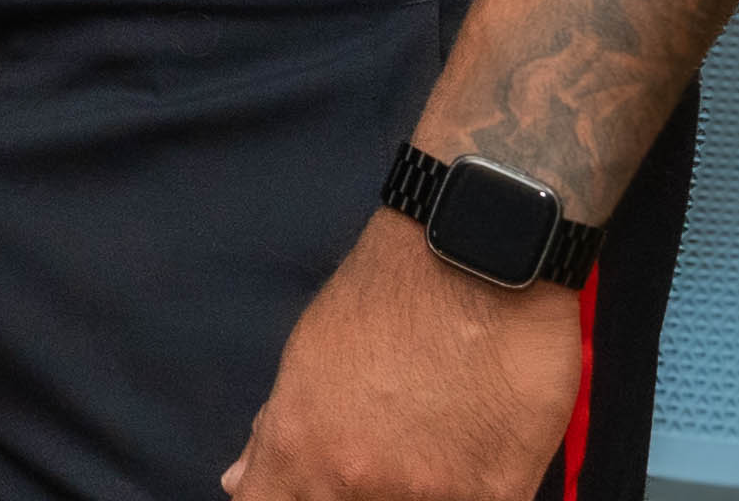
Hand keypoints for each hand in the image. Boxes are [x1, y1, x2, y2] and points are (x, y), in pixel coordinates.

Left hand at [222, 209, 585, 498]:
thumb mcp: (308, 355)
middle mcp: (355, 482)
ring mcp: (430, 497)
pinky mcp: (498, 497)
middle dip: (350, 495)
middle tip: (380, 453)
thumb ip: (277, 432)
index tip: (306, 490)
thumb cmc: (386, 296)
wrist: (475, 261)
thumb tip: (240, 480)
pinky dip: (465, 493)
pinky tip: (468, 456)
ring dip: (412, 493)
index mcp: (298, 447)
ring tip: (428, 443)